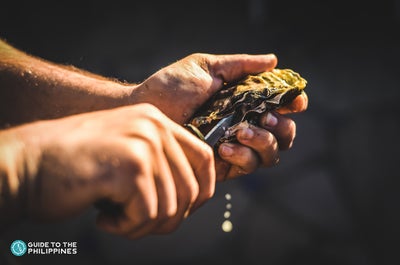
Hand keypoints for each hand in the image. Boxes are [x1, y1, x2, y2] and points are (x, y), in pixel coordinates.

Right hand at [6, 104, 214, 237]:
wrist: (26, 165)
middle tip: (135, 223)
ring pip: (170, 207)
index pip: (203, 158)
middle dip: (168, 219)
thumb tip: (193, 196)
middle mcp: (154, 126)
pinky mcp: (130, 167)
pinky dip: (126, 227)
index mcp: (156, 121)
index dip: (202, 191)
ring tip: (114, 218)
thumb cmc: (74, 167)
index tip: (184, 211)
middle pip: (190, 189)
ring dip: (142, 225)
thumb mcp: (125, 154)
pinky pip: (147, 215)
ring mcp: (143, 144)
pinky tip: (103, 217)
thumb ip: (159, 165)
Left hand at [131, 53, 307, 179]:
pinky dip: (243, 157)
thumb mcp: (207, 68)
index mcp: (245, 101)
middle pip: (283, 134)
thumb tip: (273, 61)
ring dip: (263, 142)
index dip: (293, 104)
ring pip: (271, 155)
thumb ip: (241, 66)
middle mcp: (245, 124)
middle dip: (281, 127)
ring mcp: (236, 146)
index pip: (280, 106)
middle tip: (265, 117)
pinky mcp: (223, 166)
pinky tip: (224, 147)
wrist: (146, 109)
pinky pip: (247, 167)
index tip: (294, 102)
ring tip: (240, 131)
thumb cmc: (173, 86)